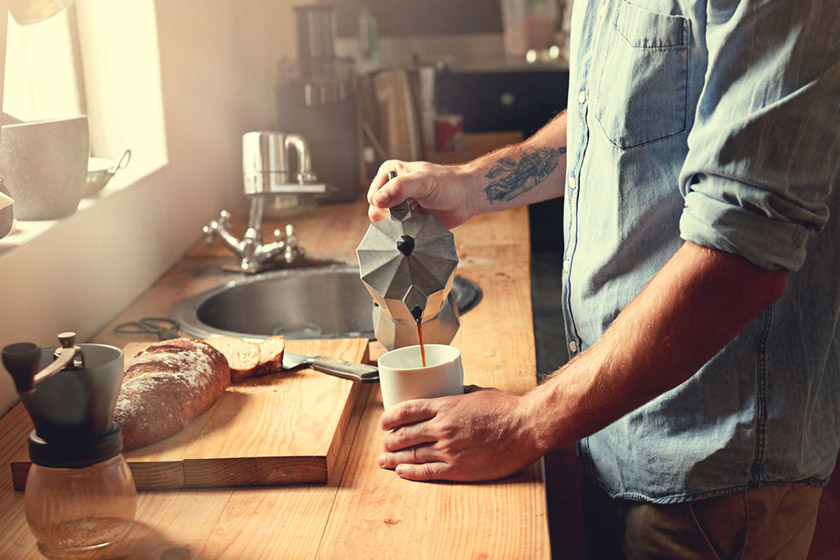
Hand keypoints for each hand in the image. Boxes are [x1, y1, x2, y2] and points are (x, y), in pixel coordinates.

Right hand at [366, 160, 470, 228]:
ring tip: (420, 213)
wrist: (464, 198)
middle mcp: (390, 189)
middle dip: (397, 216)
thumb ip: (399, 188)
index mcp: (389, 173)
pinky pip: (398, 233)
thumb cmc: (446, 183)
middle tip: (416, 207)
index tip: (408, 200)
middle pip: (378, 214)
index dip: (388, 204)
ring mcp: (398, 206)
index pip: (374, 198)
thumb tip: (377, 200)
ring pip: (388, 225)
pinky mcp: (406, 221)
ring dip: (404, 224)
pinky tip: (421, 222)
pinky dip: (409, 231)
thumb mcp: (422, 181)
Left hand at [378, 387, 541, 481]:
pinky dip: (410, 472)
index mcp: (446, 405)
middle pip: (404, 434)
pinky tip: (402, 472)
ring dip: (394, 458)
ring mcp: (448, 449)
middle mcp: (442, 427)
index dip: (390, 418)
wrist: (526, 428)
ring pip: (412, 454)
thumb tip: (453, 391)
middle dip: (389, 441)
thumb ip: (461, 393)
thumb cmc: (507, 409)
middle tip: (384, 445)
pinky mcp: (458, 468)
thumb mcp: (479, 392)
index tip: (384, 423)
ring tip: (384, 461)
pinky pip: (426, 471)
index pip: (406, 410)